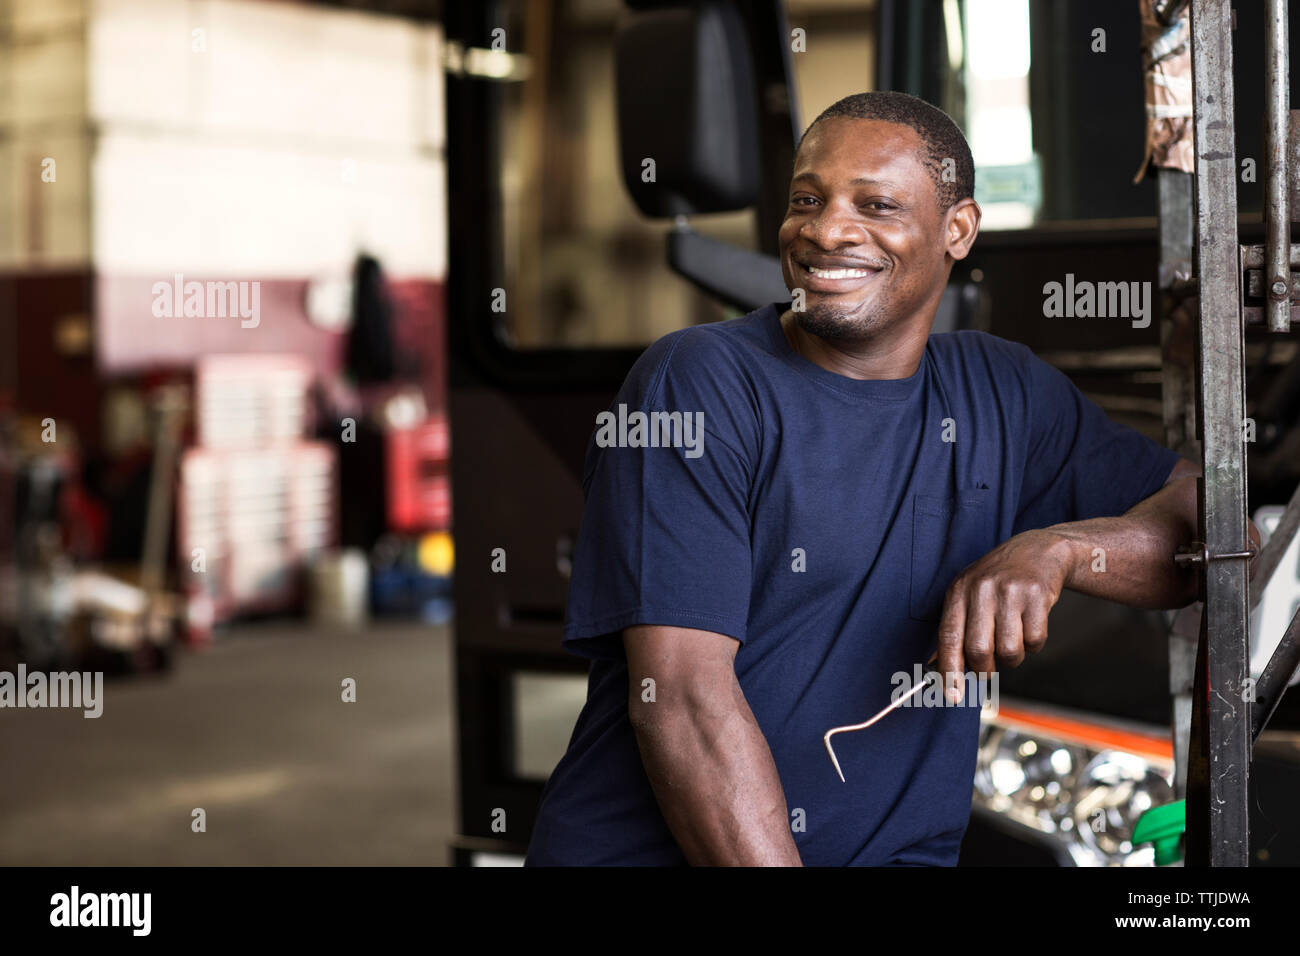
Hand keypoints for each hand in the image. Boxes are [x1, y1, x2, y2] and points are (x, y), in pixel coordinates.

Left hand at [935, 529, 1077, 702]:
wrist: (1038, 551)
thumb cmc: (997, 580)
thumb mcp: (969, 594)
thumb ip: (955, 628)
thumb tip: (938, 668)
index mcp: (958, 591)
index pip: (949, 638)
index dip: (949, 670)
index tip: (952, 695)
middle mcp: (981, 590)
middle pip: (979, 651)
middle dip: (985, 670)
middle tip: (989, 668)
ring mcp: (1011, 592)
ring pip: (1009, 651)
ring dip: (1012, 658)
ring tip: (1012, 640)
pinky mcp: (1037, 596)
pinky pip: (1035, 642)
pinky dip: (1033, 645)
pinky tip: (1030, 625)